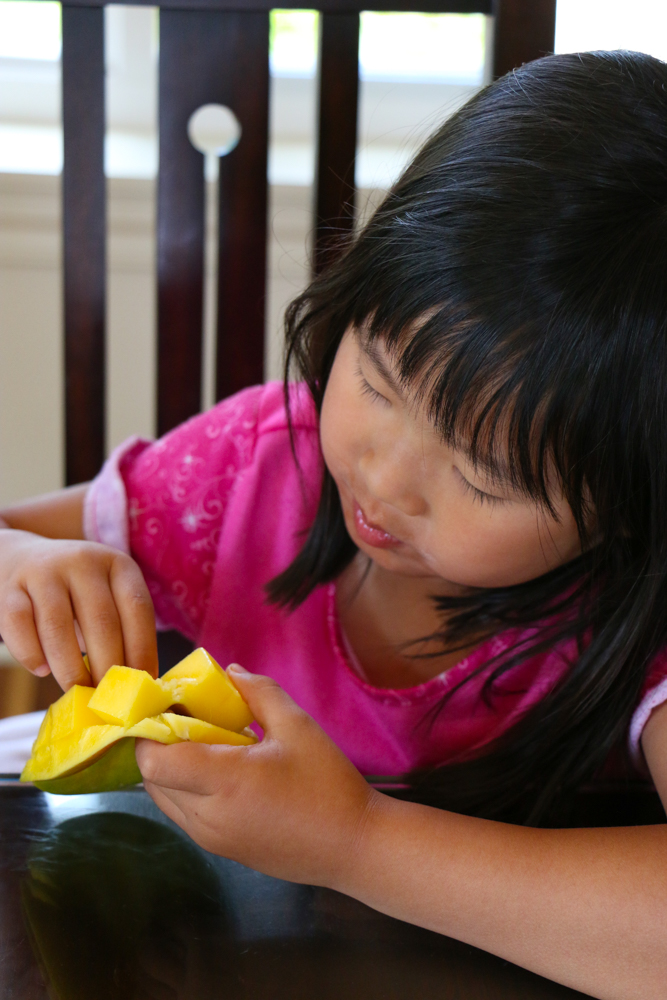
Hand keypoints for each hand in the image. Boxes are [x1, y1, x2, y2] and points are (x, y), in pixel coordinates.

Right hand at [0, 528, 156, 688]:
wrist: (20, 560)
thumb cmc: (75, 593)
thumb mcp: (106, 595)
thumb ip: (123, 629)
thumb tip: (140, 684)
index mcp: (117, 565)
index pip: (138, 609)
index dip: (143, 650)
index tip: (142, 684)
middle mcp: (83, 561)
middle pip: (101, 622)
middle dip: (108, 667)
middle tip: (108, 699)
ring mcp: (45, 571)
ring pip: (58, 627)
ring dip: (70, 668)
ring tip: (77, 692)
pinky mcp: (10, 587)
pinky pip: (19, 626)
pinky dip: (31, 654)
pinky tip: (42, 670)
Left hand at [136, 666, 378, 888]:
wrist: (353, 847)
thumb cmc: (328, 784)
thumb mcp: (298, 726)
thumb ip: (260, 693)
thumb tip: (229, 672)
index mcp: (225, 781)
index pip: (153, 762)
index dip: (149, 732)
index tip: (169, 706)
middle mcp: (207, 816)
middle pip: (151, 778)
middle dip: (158, 744)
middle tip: (187, 717)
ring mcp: (210, 838)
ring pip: (163, 798)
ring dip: (170, 768)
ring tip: (204, 742)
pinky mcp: (219, 849)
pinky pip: (183, 813)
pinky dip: (185, 788)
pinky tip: (218, 769)